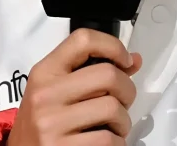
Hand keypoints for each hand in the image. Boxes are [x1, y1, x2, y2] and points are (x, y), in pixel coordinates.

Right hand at [7, 29, 142, 145]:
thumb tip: (133, 60)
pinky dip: (118, 143)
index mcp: (44, 72)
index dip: (113, 46)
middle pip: (108, 75)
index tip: (125, 61)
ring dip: (124, 121)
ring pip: (113, 109)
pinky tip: (107, 142)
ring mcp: (52, 123)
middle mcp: (45, 94)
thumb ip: (90, 73)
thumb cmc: (43, 122)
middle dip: (127, 90)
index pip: (82, 40)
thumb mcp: (55, 91)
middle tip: (123, 102)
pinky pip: (109, 140)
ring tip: (113, 127)